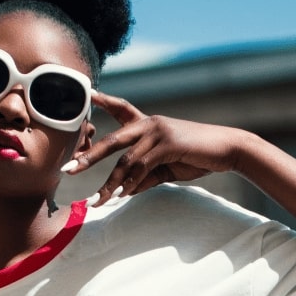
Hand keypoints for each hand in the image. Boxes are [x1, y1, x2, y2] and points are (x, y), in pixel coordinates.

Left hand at [65, 92, 249, 205]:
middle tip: (68, 169)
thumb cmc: (198, 157)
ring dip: (110, 184)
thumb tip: (123, 191)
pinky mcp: (168, 143)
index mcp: (148, 124)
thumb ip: (144, 176)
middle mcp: (150, 123)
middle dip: (88, 156)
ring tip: (97, 201)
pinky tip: (121, 195)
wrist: (227, 150)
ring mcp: (158, 131)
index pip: (122, 108)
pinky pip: (142, 166)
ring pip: (125, 160)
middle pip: (112, 140)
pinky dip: (130, 183)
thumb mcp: (166, 167)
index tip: (89, 95)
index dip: (105, 102)